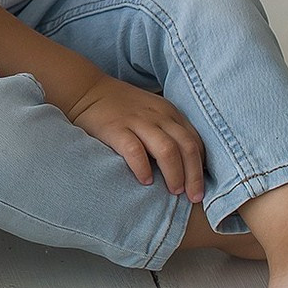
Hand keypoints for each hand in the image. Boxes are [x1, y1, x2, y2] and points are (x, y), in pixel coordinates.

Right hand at [63, 75, 205, 201]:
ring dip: (175, 174)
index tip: (200, 186)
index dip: (202, 166)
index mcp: (169, 112)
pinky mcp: (115, 129)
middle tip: (193, 197)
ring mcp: (137, 121)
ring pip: (168, 150)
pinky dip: (143, 168)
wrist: (86, 90)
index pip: (195, 141)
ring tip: (173, 192)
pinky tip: (145, 181)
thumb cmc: (120, 107)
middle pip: (187, 148)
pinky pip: (135, 151)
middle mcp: (158, 115)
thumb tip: (186, 164)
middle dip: (194, 176)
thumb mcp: (151, 111)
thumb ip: (167, 130)